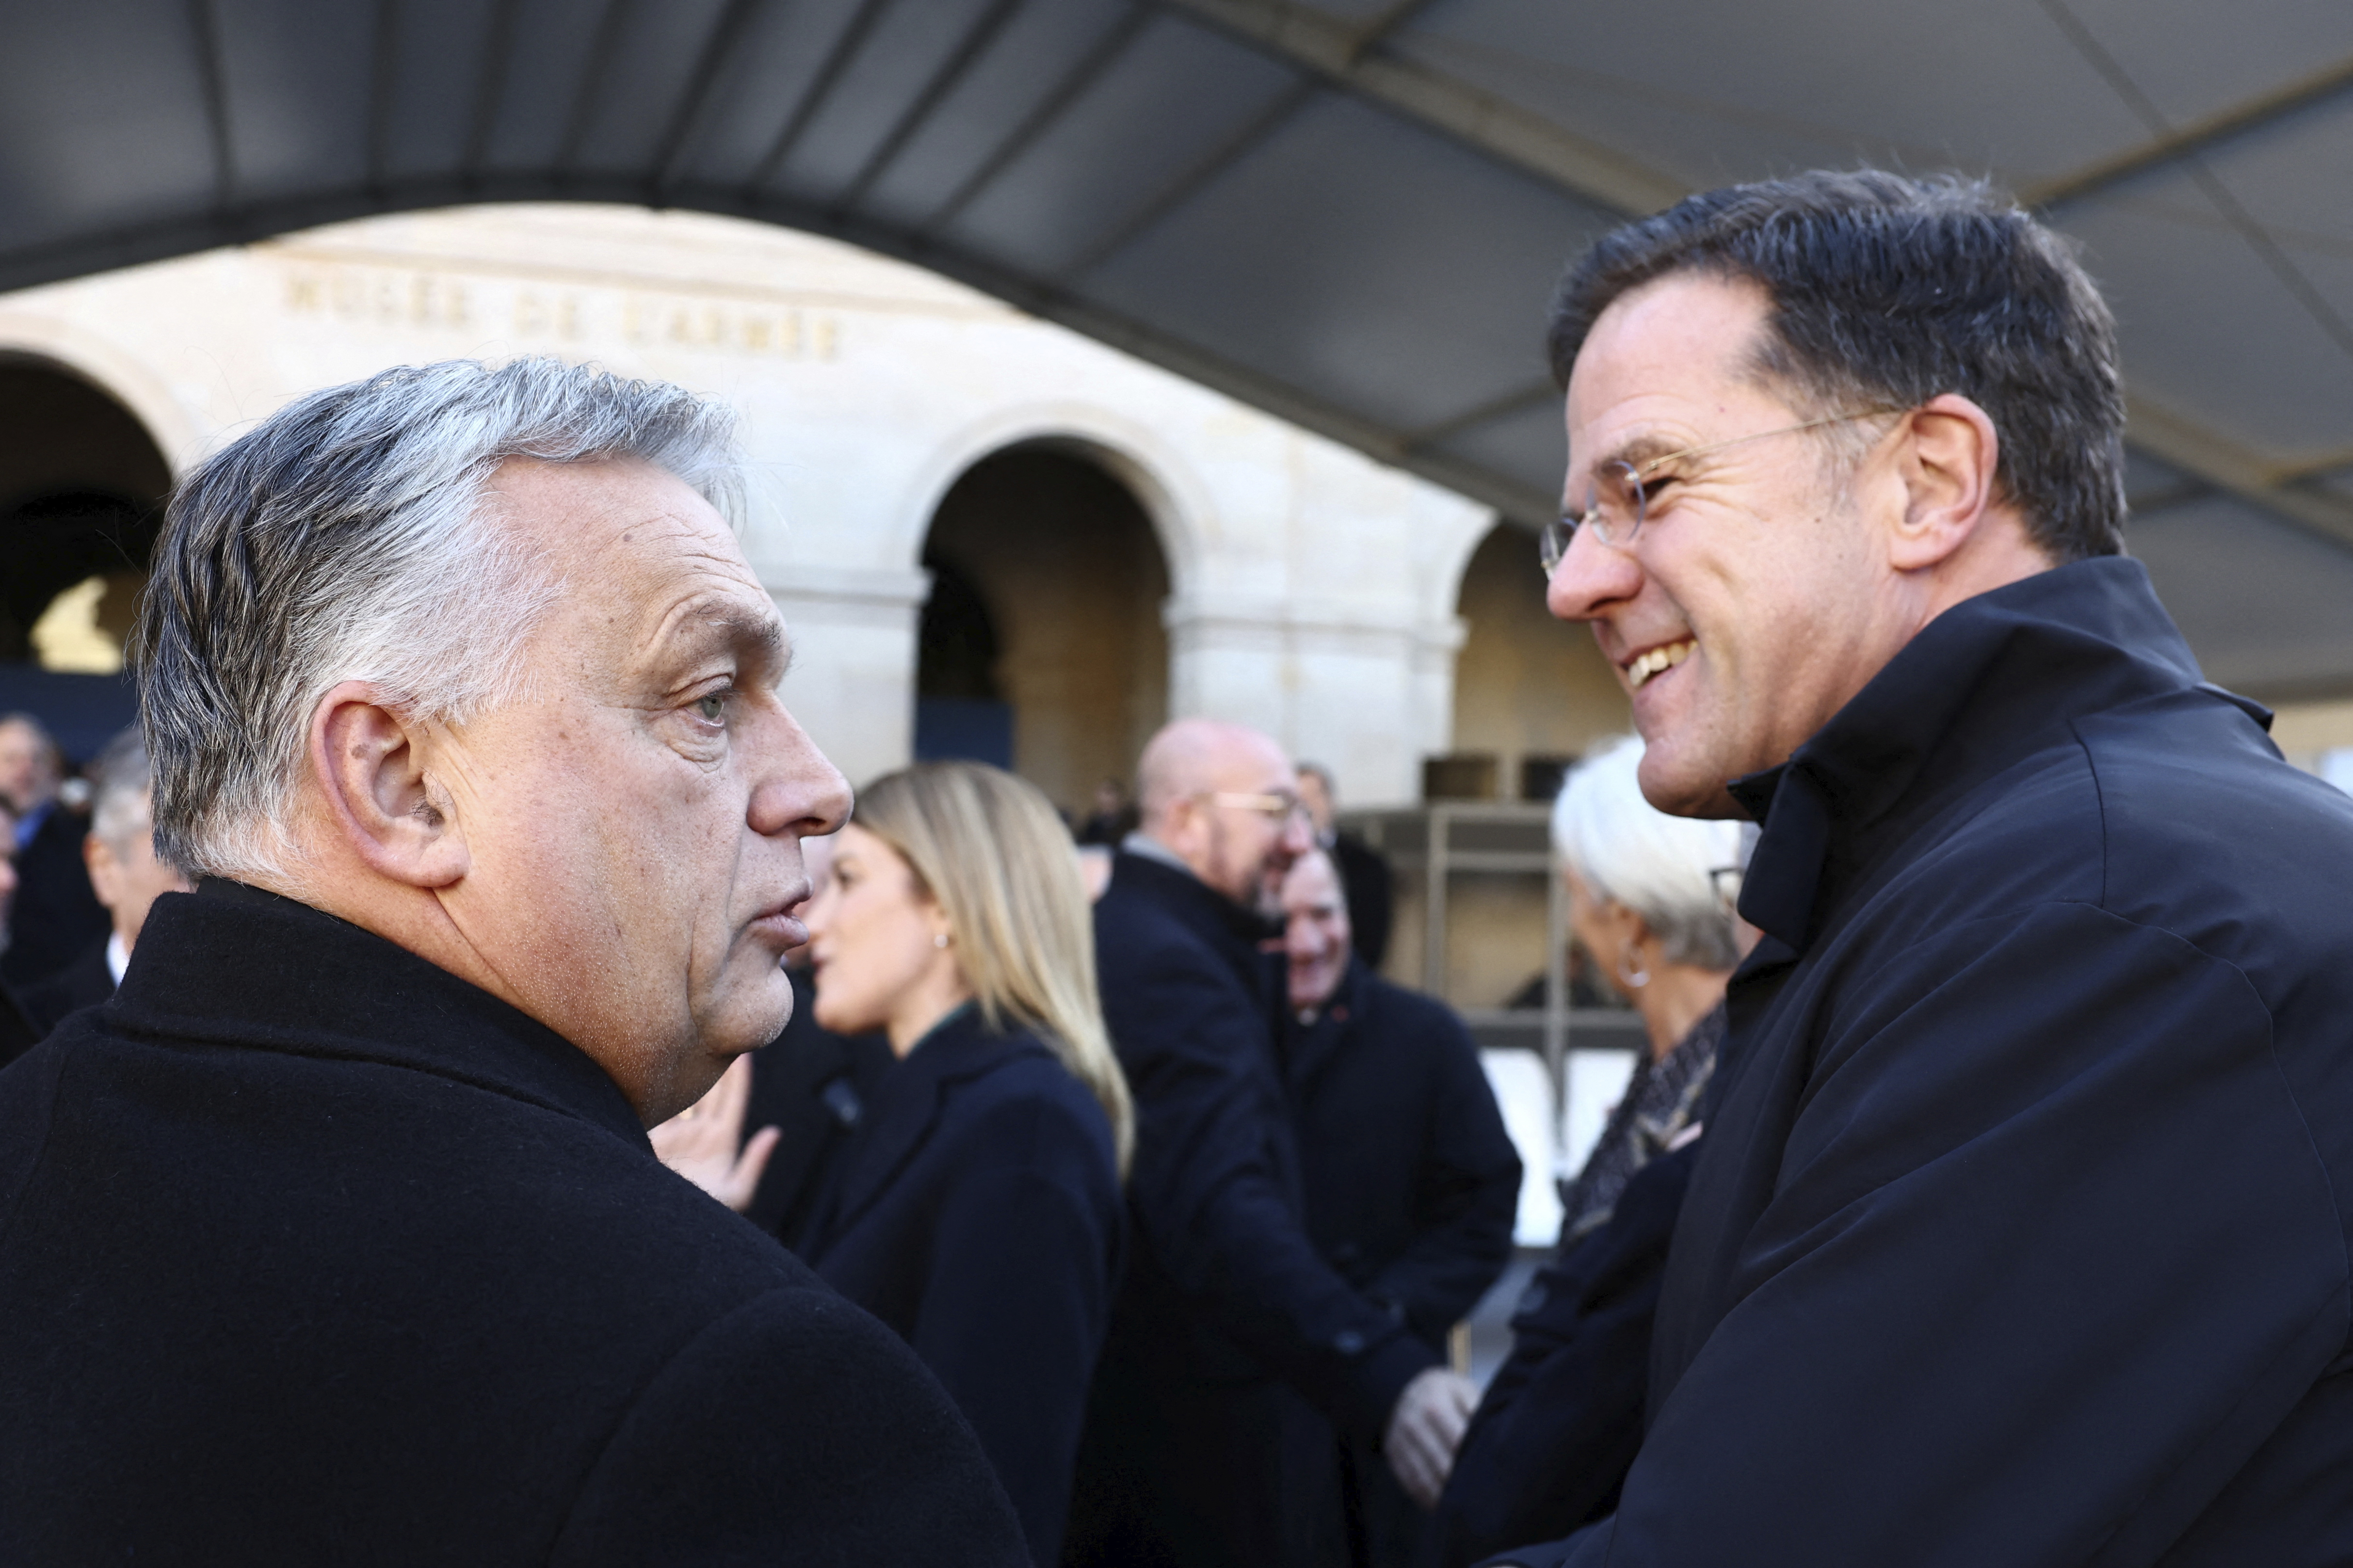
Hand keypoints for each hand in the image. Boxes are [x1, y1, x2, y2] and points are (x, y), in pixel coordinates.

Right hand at [649, 1055, 778, 1213]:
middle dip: (712, 1062)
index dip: (740, 1075)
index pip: (733, 1099)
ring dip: (684, 1070)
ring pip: (681, 1092)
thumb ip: (753, 1165)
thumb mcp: (734, 1195)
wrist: (660, 1226)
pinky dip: (656, 1085)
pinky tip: (654, 1063)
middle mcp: (697, 1131)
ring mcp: (672, 1132)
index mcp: (720, 1140)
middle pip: (708, 1088)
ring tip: (686, 1040)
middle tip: (715, 1032)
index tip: (745, 1048)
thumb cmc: (702, 1215)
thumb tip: (775, 1132)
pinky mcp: (648, 1134)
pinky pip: (654, 1104)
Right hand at [1384, 1366, 1478, 1507]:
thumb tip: (1494, 1435)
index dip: (1474, 1459)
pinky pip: (1411, 1483)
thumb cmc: (1444, 1393)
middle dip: (1462, 1483)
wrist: (1405, 1390)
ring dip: (1445, 1497)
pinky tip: (1444, 1506)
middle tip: (1482, 1496)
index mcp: (1434, 1403)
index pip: (1457, 1441)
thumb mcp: (1462, 1389)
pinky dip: (1428, 1498)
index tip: (1491, 1474)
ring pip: (1425, 1478)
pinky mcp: (1393, 1456)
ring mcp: (1399, 1441)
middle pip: (1441, 1464)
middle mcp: (1413, 1423)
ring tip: (1466, 1506)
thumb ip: (1477, 1410)